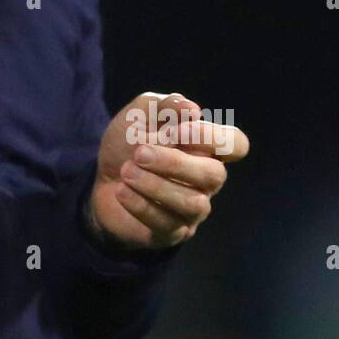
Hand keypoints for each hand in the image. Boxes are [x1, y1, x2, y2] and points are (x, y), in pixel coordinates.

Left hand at [88, 91, 249, 250]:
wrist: (102, 180)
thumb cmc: (128, 144)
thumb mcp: (139, 115)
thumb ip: (165, 106)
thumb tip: (192, 108)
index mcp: (205, 148)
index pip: (236, 144)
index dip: (212, 137)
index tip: (176, 130)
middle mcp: (206, 180)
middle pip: (215, 175)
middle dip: (175, 162)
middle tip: (139, 152)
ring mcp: (193, 209)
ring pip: (194, 203)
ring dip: (156, 186)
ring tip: (126, 172)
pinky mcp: (172, 233)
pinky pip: (168, 224)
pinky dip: (142, 206)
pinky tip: (122, 191)